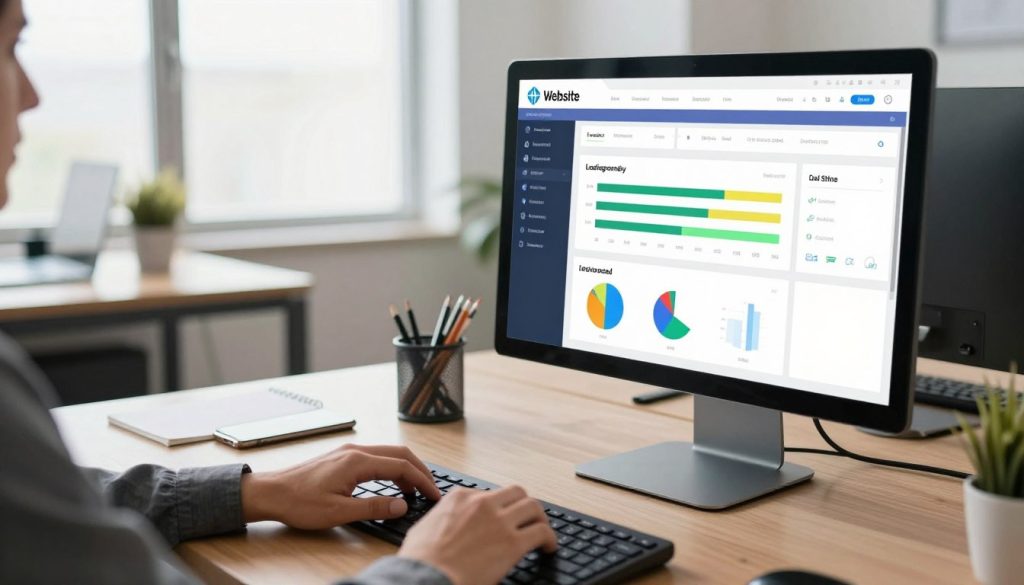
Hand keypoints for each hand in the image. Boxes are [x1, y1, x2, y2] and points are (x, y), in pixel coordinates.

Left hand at [240, 443, 441, 528]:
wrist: (271, 492)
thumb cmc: (299, 502)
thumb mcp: (339, 512)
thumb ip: (374, 507)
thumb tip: (402, 505)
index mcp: (358, 461)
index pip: (402, 467)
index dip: (423, 481)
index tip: (434, 495)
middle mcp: (356, 450)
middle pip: (400, 454)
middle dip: (420, 471)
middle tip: (431, 491)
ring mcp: (349, 451)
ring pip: (389, 453)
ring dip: (406, 469)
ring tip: (415, 491)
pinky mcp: (343, 457)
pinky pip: (377, 457)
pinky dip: (392, 468)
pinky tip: (392, 484)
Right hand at [398, 485, 557, 584]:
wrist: (427, 577)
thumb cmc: (420, 560)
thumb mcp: (424, 528)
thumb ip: (441, 520)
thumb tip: (445, 527)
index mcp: (460, 498)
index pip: (489, 494)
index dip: (499, 508)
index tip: (502, 518)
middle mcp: (482, 503)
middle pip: (516, 493)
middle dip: (523, 505)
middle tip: (527, 519)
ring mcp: (499, 521)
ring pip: (533, 507)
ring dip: (540, 519)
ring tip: (543, 532)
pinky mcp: (513, 543)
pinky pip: (542, 532)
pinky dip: (549, 539)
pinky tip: (548, 548)